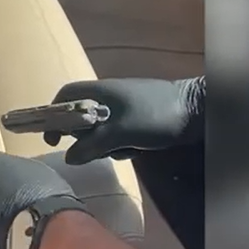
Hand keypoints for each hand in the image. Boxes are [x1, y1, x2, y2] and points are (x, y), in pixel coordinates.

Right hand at [43, 78, 205, 165]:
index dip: (53, 114)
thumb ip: (92, 145)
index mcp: (100, 91)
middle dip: (83, 137)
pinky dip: (120, 145)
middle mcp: (108, 97)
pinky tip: (134, 150)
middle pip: (80, 117)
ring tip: (122, 150)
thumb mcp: (120, 132)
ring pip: (99, 130)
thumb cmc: (155, 115)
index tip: (52, 137)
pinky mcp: (135, 121)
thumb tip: (69, 158)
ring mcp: (123, 109)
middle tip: (92, 151)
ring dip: (104, 145)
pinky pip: (116, 136)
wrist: (196, 111)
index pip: (65, 95)